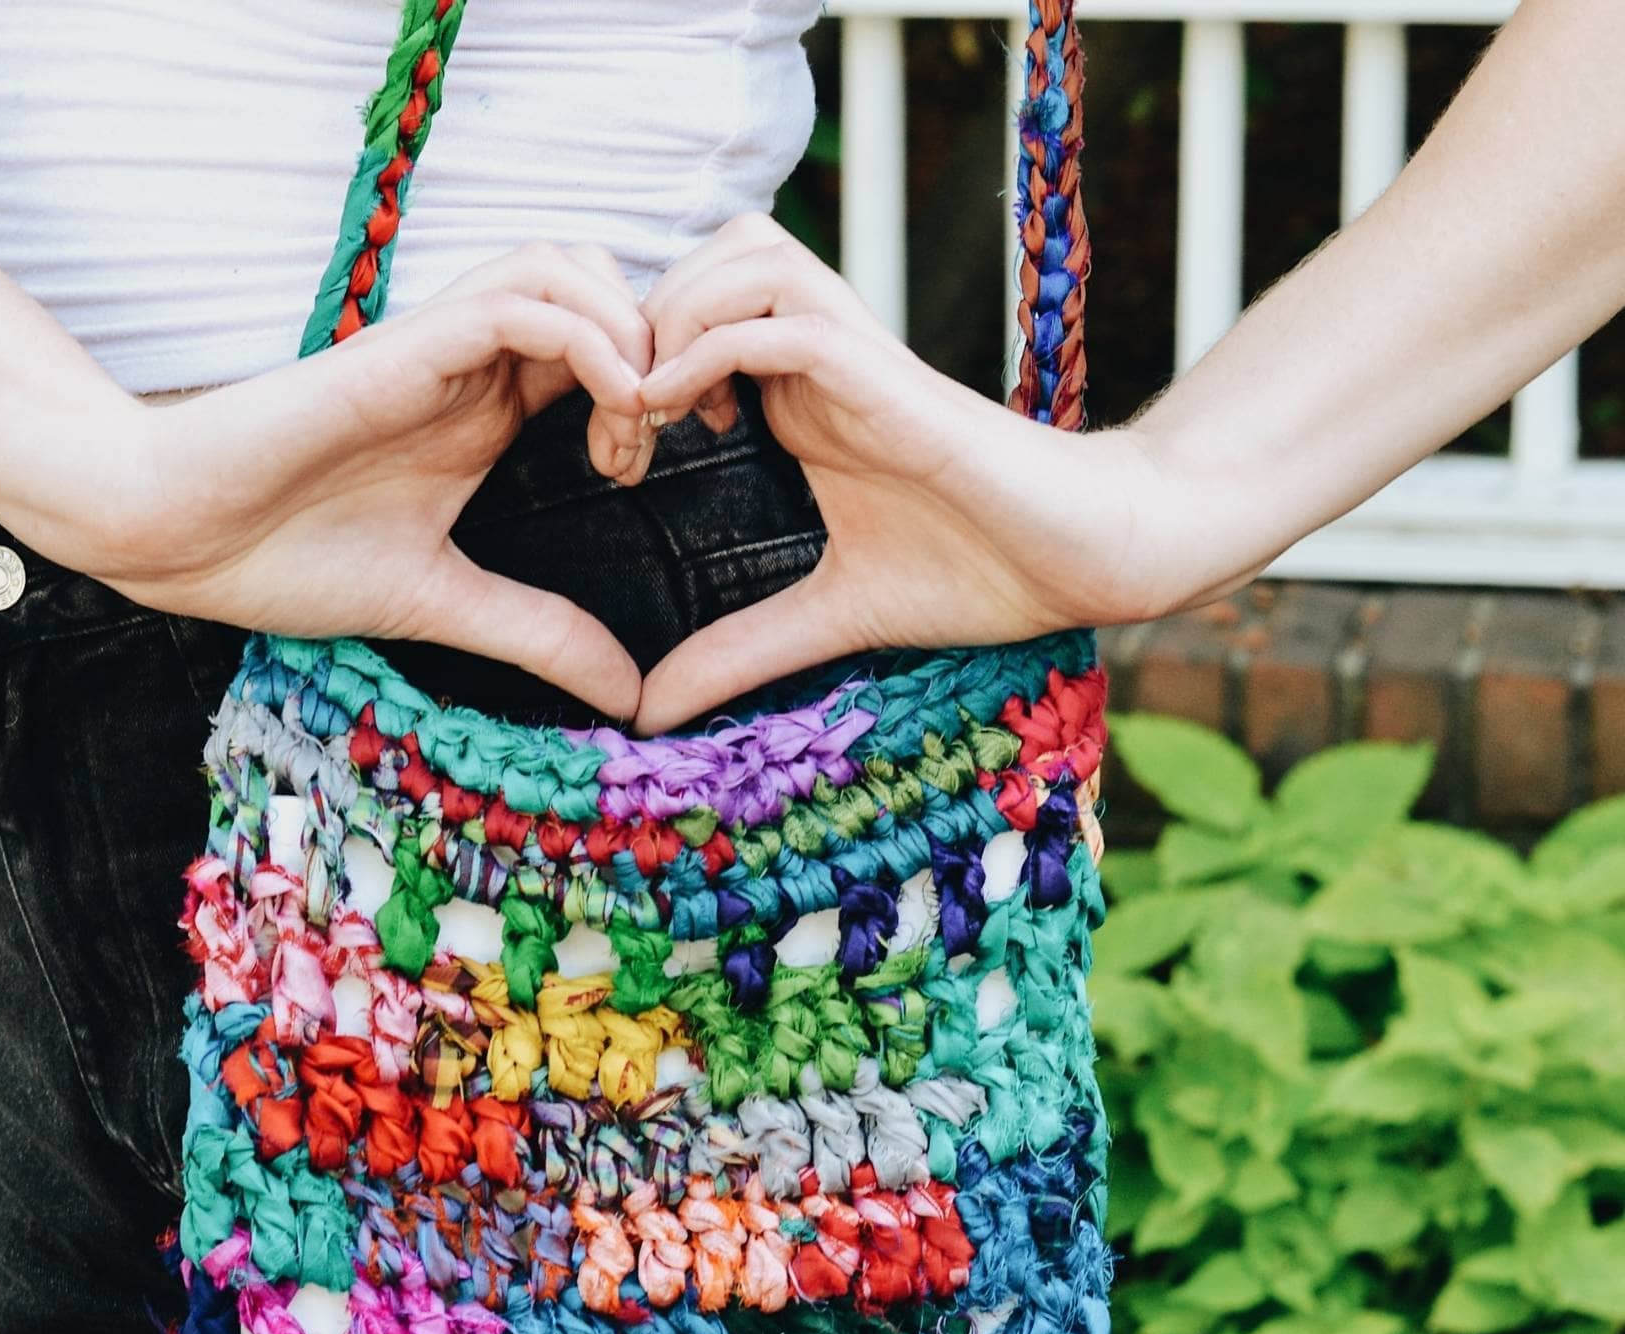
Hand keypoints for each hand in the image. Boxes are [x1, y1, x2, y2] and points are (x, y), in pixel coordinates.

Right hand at [67, 245, 656, 718]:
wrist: (179, 537)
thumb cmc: (287, 559)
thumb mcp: (449, 606)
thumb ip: (541, 637)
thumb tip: (631, 698)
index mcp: (485, 410)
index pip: (601, 346)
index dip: (652, 387)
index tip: (644, 471)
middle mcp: (470, 365)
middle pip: (600, 282)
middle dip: (656, 345)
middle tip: (656, 437)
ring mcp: (438, 348)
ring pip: (567, 266)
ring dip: (627, 330)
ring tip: (632, 422)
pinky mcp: (403, 348)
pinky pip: (519, 300)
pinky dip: (587, 338)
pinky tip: (606, 409)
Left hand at [627, 216, 1204, 734]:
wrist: (1085, 557)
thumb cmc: (978, 573)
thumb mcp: (826, 620)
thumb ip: (736, 653)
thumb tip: (646, 711)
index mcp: (801, 397)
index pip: (695, 318)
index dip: (633, 365)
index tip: (613, 456)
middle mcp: (822, 357)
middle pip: (704, 259)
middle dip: (638, 330)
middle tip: (617, 430)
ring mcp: (858, 356)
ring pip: (742, 259)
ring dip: (673, 321)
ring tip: (647, 415)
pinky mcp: (887, 374)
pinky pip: (782, 319)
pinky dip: (712, 347)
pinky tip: (681, 413)